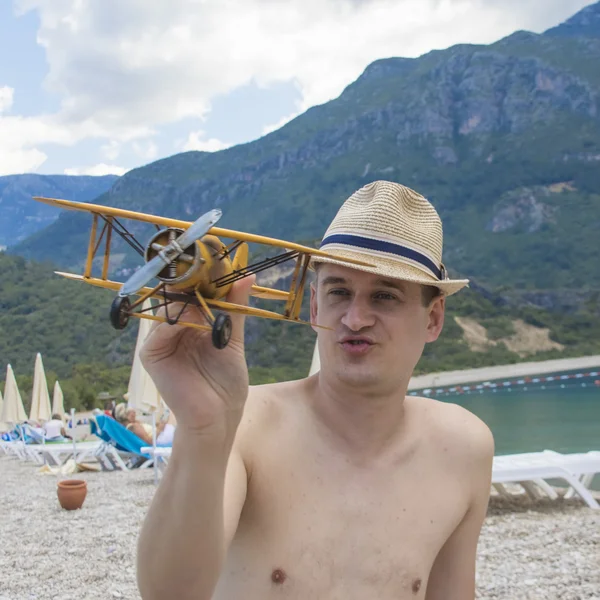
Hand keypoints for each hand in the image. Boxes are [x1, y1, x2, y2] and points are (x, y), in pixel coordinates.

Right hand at [140, 275, 254, 436]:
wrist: (217, 418)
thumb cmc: (225, 384)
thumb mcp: (232, 340)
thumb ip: (234, 308)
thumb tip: (246, 276)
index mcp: (193, 323)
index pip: (195, 293)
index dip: (207, 277)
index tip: (221, 259)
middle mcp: (174, 328)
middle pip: (179, 296)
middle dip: (195, 281)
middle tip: (212, 264)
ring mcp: (161, 340)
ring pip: (169, 308)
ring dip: (188, 299)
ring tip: (207, 293)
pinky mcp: (151, 353)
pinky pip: (161, 329)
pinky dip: (178, 320)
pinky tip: (194, 317)